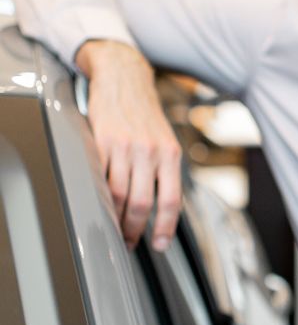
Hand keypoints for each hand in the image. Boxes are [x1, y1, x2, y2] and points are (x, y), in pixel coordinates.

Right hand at [77, 40, 182, 250]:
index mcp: (171, 154)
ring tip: (115, 229)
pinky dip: (99, 197)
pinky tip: (100, 206)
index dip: (165, 227)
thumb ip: (166, 170)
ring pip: (119, 194)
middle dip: (136, 229)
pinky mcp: (102, 141)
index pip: (171, 199)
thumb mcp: (167, 141)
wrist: (125, 79)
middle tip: (130, 242)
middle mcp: (151, 151)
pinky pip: (100, 176)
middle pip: (143, 202)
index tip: (160, 244)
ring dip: (116, 218)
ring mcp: (125, 146)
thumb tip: (166, 207)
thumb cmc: (146, 115)